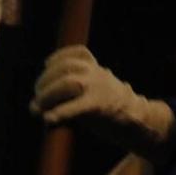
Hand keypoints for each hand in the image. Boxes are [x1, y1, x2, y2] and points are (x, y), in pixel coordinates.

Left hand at [30, 47, 175, 156]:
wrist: (138, 121)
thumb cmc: (110, 107)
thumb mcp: (95, 89)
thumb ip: (73, 90)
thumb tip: (38, 104)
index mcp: (97, 68)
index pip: (76, 53)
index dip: (58, 57)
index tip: (47, 64)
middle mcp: (96, 73)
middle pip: (64, 70)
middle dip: (44, 83)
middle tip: (36, 100)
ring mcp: (97, 88)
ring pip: (67, 83)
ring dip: (47, 96)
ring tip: (37, 109)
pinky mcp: (98, 106)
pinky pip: (75, 108)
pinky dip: (59, 113)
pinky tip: (48, 120)